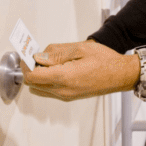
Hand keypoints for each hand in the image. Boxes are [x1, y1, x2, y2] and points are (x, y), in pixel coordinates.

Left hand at [22, 40, 139, 100]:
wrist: (120, 75)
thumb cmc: (105, 60)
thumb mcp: (79, 49)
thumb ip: (56, 53)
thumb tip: (38, 57)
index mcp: (65, 77)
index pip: (32, 77)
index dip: (25, 65)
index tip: (27, 55)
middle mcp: (63, 91)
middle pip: (33, 84)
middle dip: (31, 69)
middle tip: (38, 56)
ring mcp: (66, 96)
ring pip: (39, 89)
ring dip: (38, 76)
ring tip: (48, 61)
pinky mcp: (69, 97)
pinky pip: (49, 91)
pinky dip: (46, 80)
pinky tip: (56, 68)